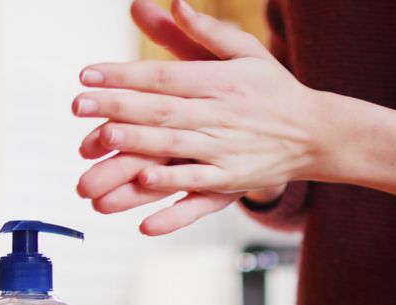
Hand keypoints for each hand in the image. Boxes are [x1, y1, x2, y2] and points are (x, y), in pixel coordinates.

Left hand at [74, 0, 304, 234]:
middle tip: (78, 105)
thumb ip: (206, 31)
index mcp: (219, 81)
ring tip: (103, 139)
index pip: (163, 75)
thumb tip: (174, 3)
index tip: (87, 74)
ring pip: (174, 148)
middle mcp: (219, 115)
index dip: (124, 74)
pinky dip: (173, 195)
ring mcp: (224, 152)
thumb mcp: (246, 52)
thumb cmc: (273, 90)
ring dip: (138, 145)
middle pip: (161, 110)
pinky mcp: (230, 183)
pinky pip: (198, 191)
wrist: (317, 133)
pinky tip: (145, 194)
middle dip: (118, 107)